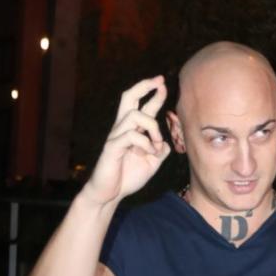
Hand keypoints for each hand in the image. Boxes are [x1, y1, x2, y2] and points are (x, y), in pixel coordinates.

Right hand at [81, 76, 172, 205]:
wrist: (109, 194)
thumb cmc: (127, 177)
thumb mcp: (151, 163)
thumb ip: (160, 151)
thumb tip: (166, 143)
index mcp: (132, 130)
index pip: (142, 106)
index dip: (153, 94)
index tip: (163, 84)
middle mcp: (122, 128)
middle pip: (128, 97)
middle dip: (144, 86)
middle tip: (159, 82)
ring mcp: (116, 136)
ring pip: (134, 115)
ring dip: (152, 127)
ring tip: (156, 145)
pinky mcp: (112, 147)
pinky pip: (131, 136)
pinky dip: (146, 143)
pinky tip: (149, 154)